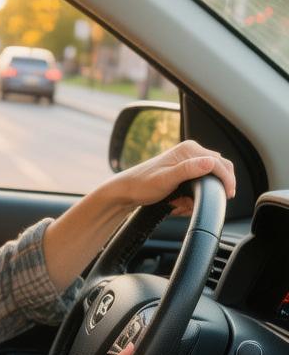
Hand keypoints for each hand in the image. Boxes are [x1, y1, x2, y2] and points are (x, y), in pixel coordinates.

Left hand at [107, 140, 234, 216]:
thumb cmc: (142, 185)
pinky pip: (199, 184)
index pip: (218, 162)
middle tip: (210, 203)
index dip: (227, 179)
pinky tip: (179, 204)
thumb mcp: (166, 179)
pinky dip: (193, 197)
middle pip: (218, 169)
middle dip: (214, 188)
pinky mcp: (184, 172)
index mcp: (189, 150)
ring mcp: (188, 162)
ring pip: (209, 179)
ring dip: (201, 195)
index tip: (228, 194)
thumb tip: (210, 162)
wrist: (126, 191)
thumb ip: (188, 170)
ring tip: (182, 205)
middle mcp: (191, 153)